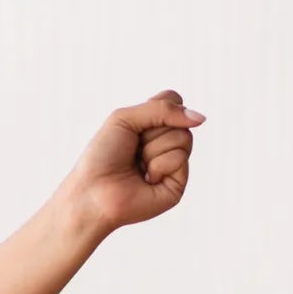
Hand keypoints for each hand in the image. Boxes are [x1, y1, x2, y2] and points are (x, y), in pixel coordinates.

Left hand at [56, 89, 204, 236]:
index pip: (174, 101)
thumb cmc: (101, 157)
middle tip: (133, 149)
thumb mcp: (125, 119)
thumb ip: (162, 109)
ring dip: (153, 149)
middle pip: (182, 119)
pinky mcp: (178, 183)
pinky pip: (180, 158)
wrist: (92, 192)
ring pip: (184, 138)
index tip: (136, 124)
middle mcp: (165, 143)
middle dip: (151, 132)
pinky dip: (158, 165)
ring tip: (137, 165)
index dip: (159, 108)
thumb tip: (201, 119)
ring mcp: (173, 164)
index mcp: (151, 127)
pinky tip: (145, 179)